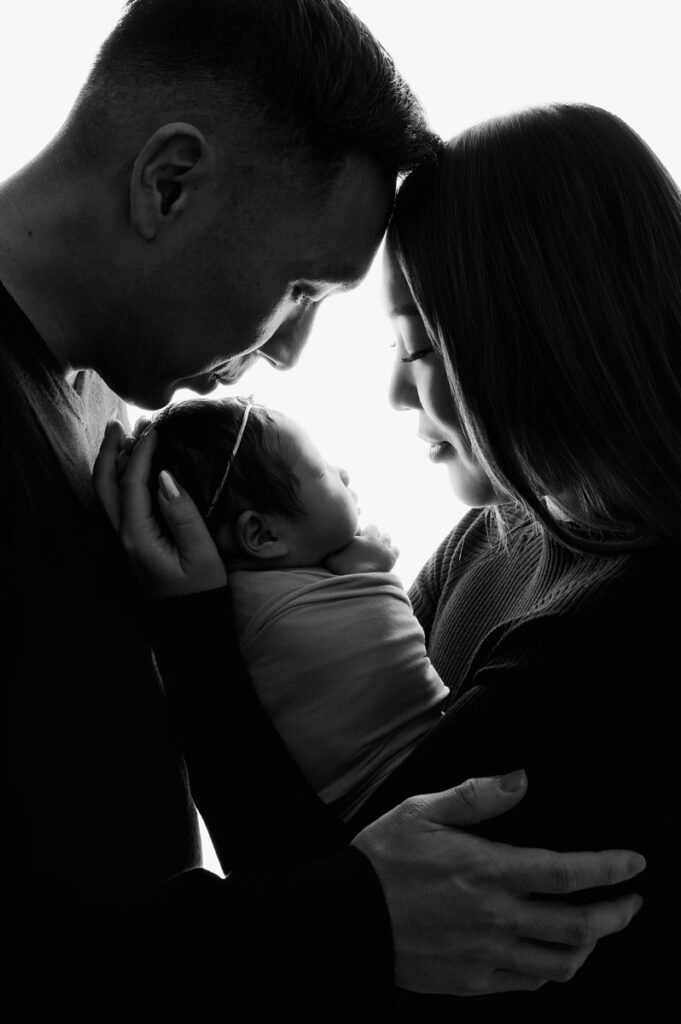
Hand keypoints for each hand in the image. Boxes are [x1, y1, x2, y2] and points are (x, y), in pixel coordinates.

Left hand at [93, 420, 226, 598]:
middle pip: (104, 485)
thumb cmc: (201, 590)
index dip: (141, 453)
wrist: (190, 625)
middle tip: (120, 423)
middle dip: (110, 451)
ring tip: (126, 437)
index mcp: (137, 536)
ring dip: (113, 463)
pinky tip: (132, 468)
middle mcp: (123, 536)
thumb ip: (181, 514)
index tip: (154, 428)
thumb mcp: (200, 553)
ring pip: (106, 494)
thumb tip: (164, 477)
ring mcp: (124, 541)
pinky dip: (120, 479)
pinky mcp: (132, 543)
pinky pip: (117, 504)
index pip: (132, 484)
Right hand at [323, 524, 399, 574]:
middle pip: (374, 527)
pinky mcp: (391, 557)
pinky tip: (387, 557)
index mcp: (356, 538)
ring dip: (383, 541)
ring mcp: (382, 547)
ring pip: (387, 536)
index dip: (358, 532)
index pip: (358, 526)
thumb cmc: (342, 572)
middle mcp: (370, 539)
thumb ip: (329, 549)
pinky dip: (392, 551)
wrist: (361, 583)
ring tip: (378, 549)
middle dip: (372, 533)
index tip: (357, 539)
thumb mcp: (330, 560)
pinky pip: (396, 548)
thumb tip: (328, 542)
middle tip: (368, 543)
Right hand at [352, 771, 643, 995]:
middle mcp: (496, 918)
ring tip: (597, 930)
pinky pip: (527, 983)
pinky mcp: (472, 982)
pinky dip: (550, 970)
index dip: (609, 869)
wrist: (346, 917)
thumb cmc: (383, 858)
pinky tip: (549, 954)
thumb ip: (477, 796)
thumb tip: (521, 779)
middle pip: (579, 927)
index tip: (634, 863)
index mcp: (488, 871)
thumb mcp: (424, 810)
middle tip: (632, 902)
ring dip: (590, 947)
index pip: (567, 873)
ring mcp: (486, 955)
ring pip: (561, 964)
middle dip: (618, 914)